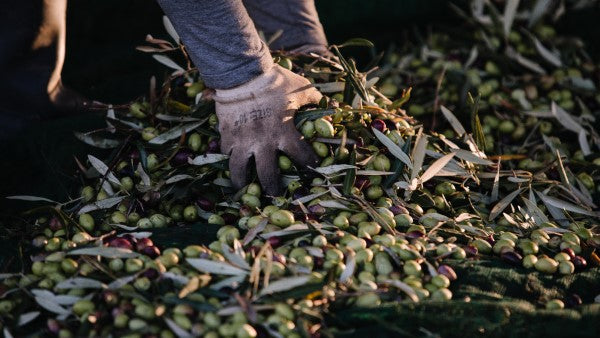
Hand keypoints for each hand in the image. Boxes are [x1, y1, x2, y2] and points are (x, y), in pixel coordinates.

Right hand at [214, 64, 321, 194]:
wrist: (242, 73)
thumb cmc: (275, 81)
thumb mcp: (301, 89)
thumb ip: (316, 101)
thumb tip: (331, 107)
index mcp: (285, 133)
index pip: (302, 157)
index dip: (311, 165)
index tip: (314, 169)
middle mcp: (263, 143)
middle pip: (268, 176)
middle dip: (273, 189)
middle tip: (276, 197)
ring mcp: (242, 141)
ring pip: (240, 173)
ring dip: (243, 185)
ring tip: (245, 193)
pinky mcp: (226, 136)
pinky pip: (225, 156)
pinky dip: (228, 164)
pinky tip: (231, 170)